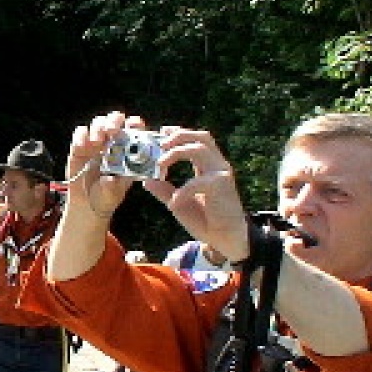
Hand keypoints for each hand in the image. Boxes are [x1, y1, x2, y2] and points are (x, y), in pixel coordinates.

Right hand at [62, 113, 146, 221]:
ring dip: (98, 128)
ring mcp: (95, 144)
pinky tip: (82, 146)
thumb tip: (110, 178)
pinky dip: (81, 136)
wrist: (87, 205)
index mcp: (127, 151)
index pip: (134, 129)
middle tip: (112, 130)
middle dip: (114, 121)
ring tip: (97, 142)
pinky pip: (80, 133)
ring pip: (98, 123)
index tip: (133, 126)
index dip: (134, 124)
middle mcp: (112, 143)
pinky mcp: (79, 148)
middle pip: (115, 120)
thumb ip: (113, 186)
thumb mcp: (113, 194)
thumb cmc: (107, 198)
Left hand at [143, 127, 249, 263]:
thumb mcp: (178, 204)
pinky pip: (198, 181)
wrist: (226, 239)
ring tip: (160, 165)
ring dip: (176, 152)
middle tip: (160, 144)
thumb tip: (146, 180)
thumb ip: (164, 191)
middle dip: (178, 136)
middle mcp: (216, 165)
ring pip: (200, 149)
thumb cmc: (205, 220)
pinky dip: (182, 190)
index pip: (195, 140)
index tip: (161, 133)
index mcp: (207, 166)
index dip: (178, 133)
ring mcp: (221, 173)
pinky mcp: (222, 186)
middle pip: (201, 137)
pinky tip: (173, 203)